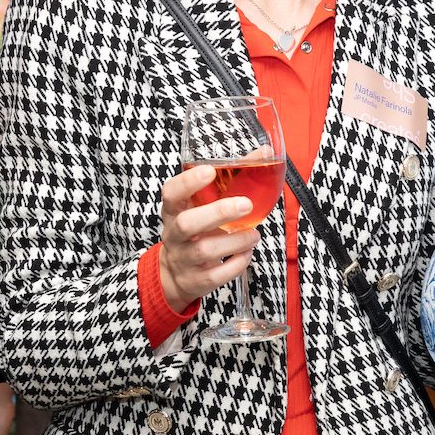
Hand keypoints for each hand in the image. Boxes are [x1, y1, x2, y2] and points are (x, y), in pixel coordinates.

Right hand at [158, 165, 260, 311]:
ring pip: (205, 250)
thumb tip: (263, 152)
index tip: (209, 171)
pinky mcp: (196, 281)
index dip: (187, 182)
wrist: (175, 274)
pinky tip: (246, 252)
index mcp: (174, 211)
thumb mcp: (202, 206)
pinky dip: (237, 264)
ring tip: (253, 233)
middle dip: (217, 212)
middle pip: (186, 224)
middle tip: (245, 204)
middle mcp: (175, 235)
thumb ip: (230, 179)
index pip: (171, 193)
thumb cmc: (195, 231)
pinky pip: (216, 275)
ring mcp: (184, 260)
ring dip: (235, 241)